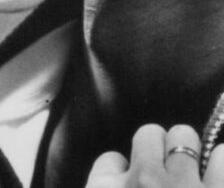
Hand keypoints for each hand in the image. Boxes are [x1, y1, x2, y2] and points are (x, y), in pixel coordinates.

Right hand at [84, 124, 223, 186]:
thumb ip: (105, 185)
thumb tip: (119, 168)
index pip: (109, 161)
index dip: (120, 172)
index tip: (128, 183)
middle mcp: (144, 181)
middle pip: (148, 135)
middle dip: (158, 153)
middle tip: (167, 176)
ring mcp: (183, 186)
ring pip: (184, 136)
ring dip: (189, 153)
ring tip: (194, 171)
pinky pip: (221, 156)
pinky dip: (218, 164)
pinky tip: (215, 175)